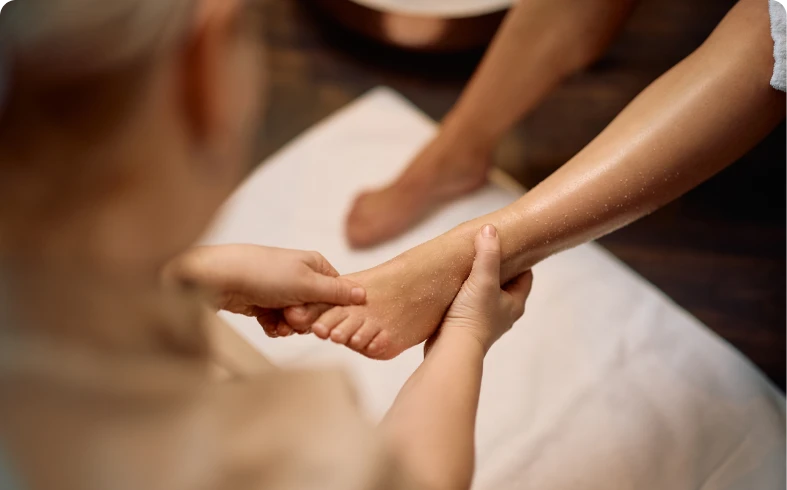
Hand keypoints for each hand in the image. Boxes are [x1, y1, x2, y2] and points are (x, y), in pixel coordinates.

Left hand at [165, 245, 365, 336]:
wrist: (222, 279)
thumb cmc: (264, 274)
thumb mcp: (307, 283)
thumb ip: (336, 292)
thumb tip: (363, 294)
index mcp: (315, 265)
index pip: (337, 293)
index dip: (330, 309)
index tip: (318, 314)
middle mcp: (301, 276)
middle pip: (317, 310)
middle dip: (306, 319)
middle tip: (291, 315)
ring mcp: (282, 290)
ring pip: (298, 320)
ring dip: (289, 326)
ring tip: (278, 322)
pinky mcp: (266, 303)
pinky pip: (280, 323)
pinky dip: (275, 327)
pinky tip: (268, 325)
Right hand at [437, 225, 532, 352]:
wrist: (451, 350)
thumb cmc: (473, 316)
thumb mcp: (483, 280)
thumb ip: (487, 254)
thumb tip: (490, 229)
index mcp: (515, 304)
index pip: (525, 276)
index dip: (519, 260)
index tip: (508, 244)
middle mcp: (503, 313)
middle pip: (505, 284)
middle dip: (496, 268)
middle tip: (484, 250)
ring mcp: (485, 321)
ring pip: (486, 294)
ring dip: (478, 282)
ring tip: (466, 264)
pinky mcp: (466, 326)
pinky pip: (469, 304)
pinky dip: (464, 294)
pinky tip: (452, 285)